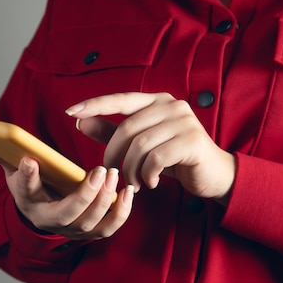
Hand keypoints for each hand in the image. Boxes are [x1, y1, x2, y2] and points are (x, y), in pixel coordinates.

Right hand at [0, 145, 134, 239]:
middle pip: (66, 214)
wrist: (46, 213)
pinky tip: (127, 192)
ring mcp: (73, 229)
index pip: (25, 191)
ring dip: (105, 200)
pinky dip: (121, 212)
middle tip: (99, 171)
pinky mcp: (92, 230)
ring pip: (91, 222)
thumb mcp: (15, 172)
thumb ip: (4, 156)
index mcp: (28, 202)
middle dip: (84, 194)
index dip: (27, 177)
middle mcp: (50, 221)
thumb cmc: (33, 188)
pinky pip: (109, 227)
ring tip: (113, 175)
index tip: (29, 160)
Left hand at [66, 92, 235, 205]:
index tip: (70, 112)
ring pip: (140, 145)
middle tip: (111, 174)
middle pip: (128, 128)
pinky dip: (147, 174)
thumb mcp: (140, 146)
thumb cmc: (173, 158)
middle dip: (114, 154)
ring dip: (131, 169)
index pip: (120, 99)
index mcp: (156, 101)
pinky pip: (156, 158)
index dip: (95, 105)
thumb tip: (80, 121)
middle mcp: (171, 105)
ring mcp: (184, 121)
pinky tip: (149, 183)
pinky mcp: (192, 140)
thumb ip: (111, 132)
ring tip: (134, 182)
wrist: (212, 174)